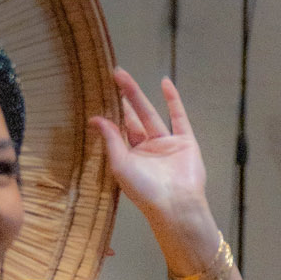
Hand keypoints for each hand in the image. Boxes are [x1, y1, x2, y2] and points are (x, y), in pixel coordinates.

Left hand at [90, 71, 216, 256]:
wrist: (176, 204)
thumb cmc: (145, 190)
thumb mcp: (120, 164)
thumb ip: (111, 140)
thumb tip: (95, 119)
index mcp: (132, 157)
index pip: (121, 130)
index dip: (112, 112)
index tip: (100, 93)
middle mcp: (149, 149)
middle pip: (134, 117)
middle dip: (124, 97)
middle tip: (113, 75)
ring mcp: (168, 144)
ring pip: (151, 114)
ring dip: (139, 95)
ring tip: (124, 76)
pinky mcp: (185, 142)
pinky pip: (179, 117)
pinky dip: (173, 100)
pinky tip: (164, 83)